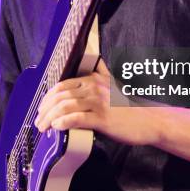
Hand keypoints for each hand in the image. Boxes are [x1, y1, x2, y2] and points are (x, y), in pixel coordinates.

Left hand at [34, 59, 162, 146]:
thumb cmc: (131, 106)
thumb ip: (103, 73)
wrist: (151, 120)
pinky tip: (56, 128)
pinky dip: (63, 122)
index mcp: (95, 79)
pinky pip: (77, 118)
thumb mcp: (115, 84)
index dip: (48, 97)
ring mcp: (99, 102)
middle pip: (61, 95)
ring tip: (43, 127)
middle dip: (45, 109)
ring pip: (66, 106)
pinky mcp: (103, 118)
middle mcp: (95, 87)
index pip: (63, 85)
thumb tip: (97, 63)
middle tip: (38, 121)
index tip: (42, 108)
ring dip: (50, 118)